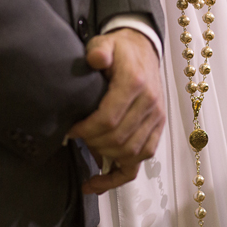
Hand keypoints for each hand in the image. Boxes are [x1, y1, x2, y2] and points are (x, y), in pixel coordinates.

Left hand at [67, 28, 164, 194]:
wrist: (144, 50)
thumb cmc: (120, 50)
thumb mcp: (106, 42)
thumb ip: (99, 50)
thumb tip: (96, 58)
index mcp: (136, 84)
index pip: (109, 118)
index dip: (86, 129)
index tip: (70, 129)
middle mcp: (150, 105)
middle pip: (118, 139)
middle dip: (92, 143)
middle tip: (76, 137)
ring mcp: (156, 120)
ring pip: (130, 153)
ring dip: (105, 156)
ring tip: (88, 150)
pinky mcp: (156, 131)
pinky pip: (140, 161)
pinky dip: (118, 176)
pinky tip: (97, 183)